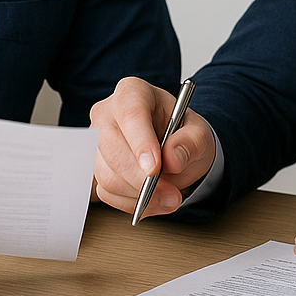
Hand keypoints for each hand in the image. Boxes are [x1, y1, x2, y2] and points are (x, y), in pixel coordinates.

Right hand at [90, 77, 215, 219]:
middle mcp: (108, 114)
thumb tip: (172, 159)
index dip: (141, 143)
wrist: (175, 151)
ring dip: (140, 195)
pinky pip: (108, 192)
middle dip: (141, 178)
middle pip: (112, 147)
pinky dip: (132, 203)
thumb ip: (190, 143)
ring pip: (108, 175)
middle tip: (172, 194)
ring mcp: (97, 142)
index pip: (130, 114)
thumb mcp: (199, 135)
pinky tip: (153, 199)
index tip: (155, 169)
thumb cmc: (183, 134)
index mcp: (133, 92)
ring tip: (170, 198)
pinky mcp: (96, 168)